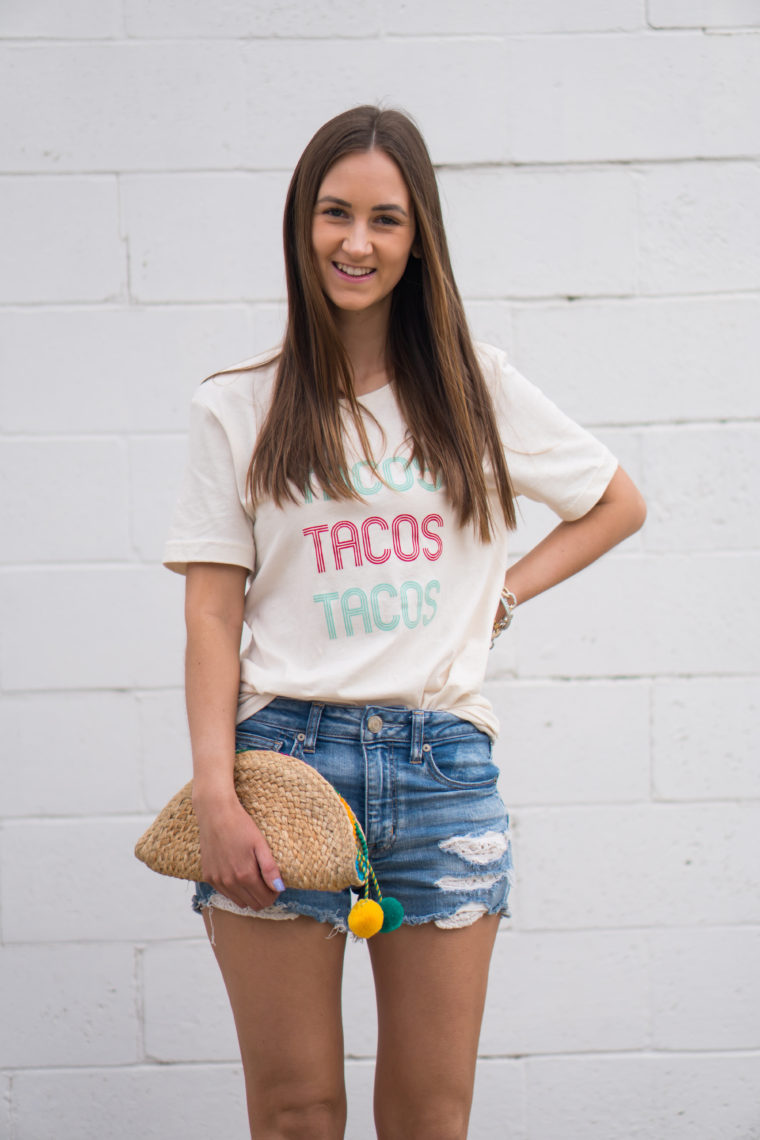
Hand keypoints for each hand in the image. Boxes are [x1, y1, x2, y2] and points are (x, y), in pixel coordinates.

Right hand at [195, 796, 283, 910]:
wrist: (215, 814)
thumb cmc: (241, 826)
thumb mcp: (260, 844)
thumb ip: (270, 869)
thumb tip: (279, 888)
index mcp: (245, 875)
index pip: (265, 901)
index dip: (274, 894)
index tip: (275, 883)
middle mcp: (230, 882)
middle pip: (253, 904)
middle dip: (263, 895)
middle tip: (266, 879)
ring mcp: (217, 881)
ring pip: (239, 902)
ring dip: (249, 894)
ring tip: (253, 875)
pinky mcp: (208, 877)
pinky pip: (225, 893)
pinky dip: (234, 889)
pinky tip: (237, 872)